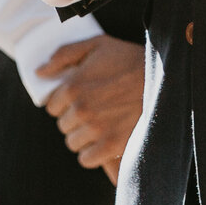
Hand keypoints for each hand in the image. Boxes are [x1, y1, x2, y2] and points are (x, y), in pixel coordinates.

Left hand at [39, 36, 145, 181]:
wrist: (166, 79)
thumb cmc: (130, 60)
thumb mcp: (97, 45)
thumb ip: (64, 55)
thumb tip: (39, 73)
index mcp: (73, 86)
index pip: (52, 106)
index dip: (65, 103)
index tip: (81, 98)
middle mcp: (81, 109)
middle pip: (63, 125)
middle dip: (74, 119)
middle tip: (94, 110)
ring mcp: (96, 129)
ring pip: (73, 143)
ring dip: (84, 136)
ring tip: (101, 124)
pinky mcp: (112, 146)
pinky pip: (87, 159)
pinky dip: (93, 153)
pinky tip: (104, 141)